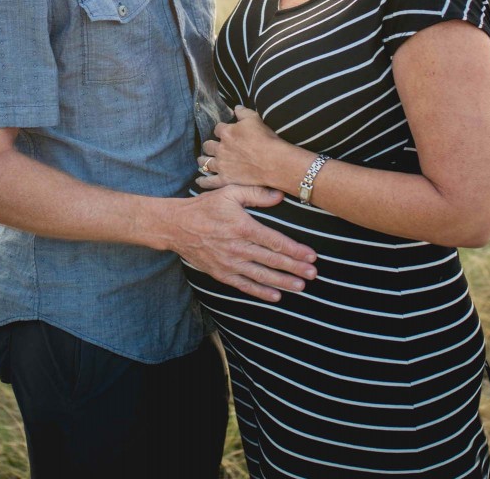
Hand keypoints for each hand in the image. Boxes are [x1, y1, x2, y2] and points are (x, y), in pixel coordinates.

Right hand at [171, 184, 316, 301]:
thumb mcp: (229, 193)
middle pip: (272, 261)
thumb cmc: (205, 206)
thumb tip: (279, 195)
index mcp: (243, 227)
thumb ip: (256, 193)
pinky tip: (276, 296)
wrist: (176, 226)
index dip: (295, 250)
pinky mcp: (221, 273)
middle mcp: (238, 248)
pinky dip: (260, 293)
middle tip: (313, 274)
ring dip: (283, 282)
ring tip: (301, 287)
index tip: (312, 256)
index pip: (275, 241)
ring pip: (261, 276)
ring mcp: (229, 263)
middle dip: (295, 268)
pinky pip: (244, 286)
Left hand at [197, 106, 286, 189]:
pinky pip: (209, 181)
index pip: (217, 129)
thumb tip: (236, 107)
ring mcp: (221, 165)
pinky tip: (199, 180)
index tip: (224, 132)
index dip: (221, 130)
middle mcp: (220, 149)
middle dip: (209, 145)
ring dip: (203, 160)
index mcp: (226, 133)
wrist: (272, 162)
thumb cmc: (265, 139)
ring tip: (202, 161)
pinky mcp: (225, 179)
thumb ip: (243, 112)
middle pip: (208, 145)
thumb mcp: (255, 118)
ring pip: (205, 162)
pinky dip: (203, 181)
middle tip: (211, 147)